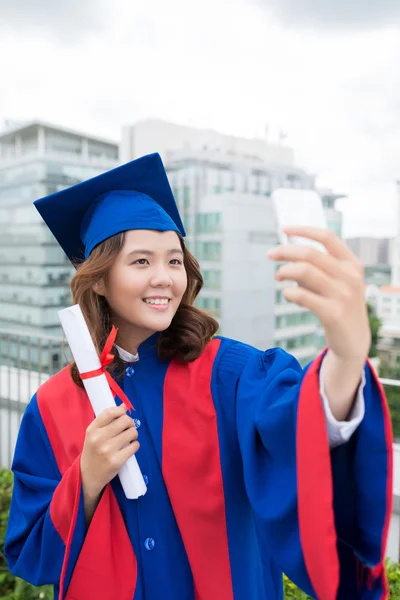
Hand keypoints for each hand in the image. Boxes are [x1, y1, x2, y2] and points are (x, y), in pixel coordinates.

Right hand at [80, 404, 139, 499]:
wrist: (88, 476)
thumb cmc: (93, 451)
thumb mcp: (94, 434)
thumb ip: (107, 420)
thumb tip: (123, 406)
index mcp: (92, 430)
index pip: (110, 412)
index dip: (120, 411)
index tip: (123, 414)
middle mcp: (99, 438)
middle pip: (125, 420)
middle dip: (130, 423)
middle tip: (128, 428)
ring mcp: (108, 450)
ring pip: (132, 432)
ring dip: (134, 434)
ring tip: (129, 438)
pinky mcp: (116, 461)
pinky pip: (135, 446)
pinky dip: (135, 445)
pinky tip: (129, 447)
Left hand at [267, 226, 370, 365]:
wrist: (354, 340)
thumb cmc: (339, 305)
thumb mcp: (337, 282)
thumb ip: (318, 267)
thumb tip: (287, 249)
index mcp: (352, 264)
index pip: (327, 237)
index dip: (304, 230)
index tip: (284, 229)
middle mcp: (350, 276)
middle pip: (310, 253)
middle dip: (285, 251)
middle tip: (270, 254)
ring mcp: (343, 295)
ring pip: (304, 271)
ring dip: (284, 271)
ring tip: (279, 276)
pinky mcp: (333, 313)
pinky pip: (302, 295)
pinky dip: (288, 292)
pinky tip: (287, 294)